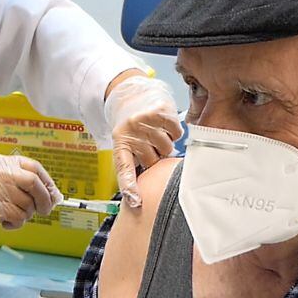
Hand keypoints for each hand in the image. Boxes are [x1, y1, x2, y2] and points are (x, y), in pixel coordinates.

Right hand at [0, 153, 62, 264]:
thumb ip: (17, 182)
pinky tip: (4, 223)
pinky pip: (19, 217)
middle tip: (45, 210)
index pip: (31, 165)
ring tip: (10, 216)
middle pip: (33, 181)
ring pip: (27, 202)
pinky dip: (16, 223)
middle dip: (44, 198)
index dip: (46, 180)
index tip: (52, 192)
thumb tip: (48, 192)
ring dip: (25, 214)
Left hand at [104, 75, 181, 207]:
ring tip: (156, 135)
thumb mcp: (125, 144)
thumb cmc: (132, 126)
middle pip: (153, 161)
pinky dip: (174, 133)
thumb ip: (133, 164)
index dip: (130, 186)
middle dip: (154, 157)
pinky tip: (164, 127)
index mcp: (120, 142)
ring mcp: (146, 121)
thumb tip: (140, 193)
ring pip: (167, 148)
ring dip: (165, 145)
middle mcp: (131, 130)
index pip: (124, 169)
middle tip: (149, 146)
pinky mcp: (161, 111)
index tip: (135, 201)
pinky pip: (177, 133)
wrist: (133, 95)